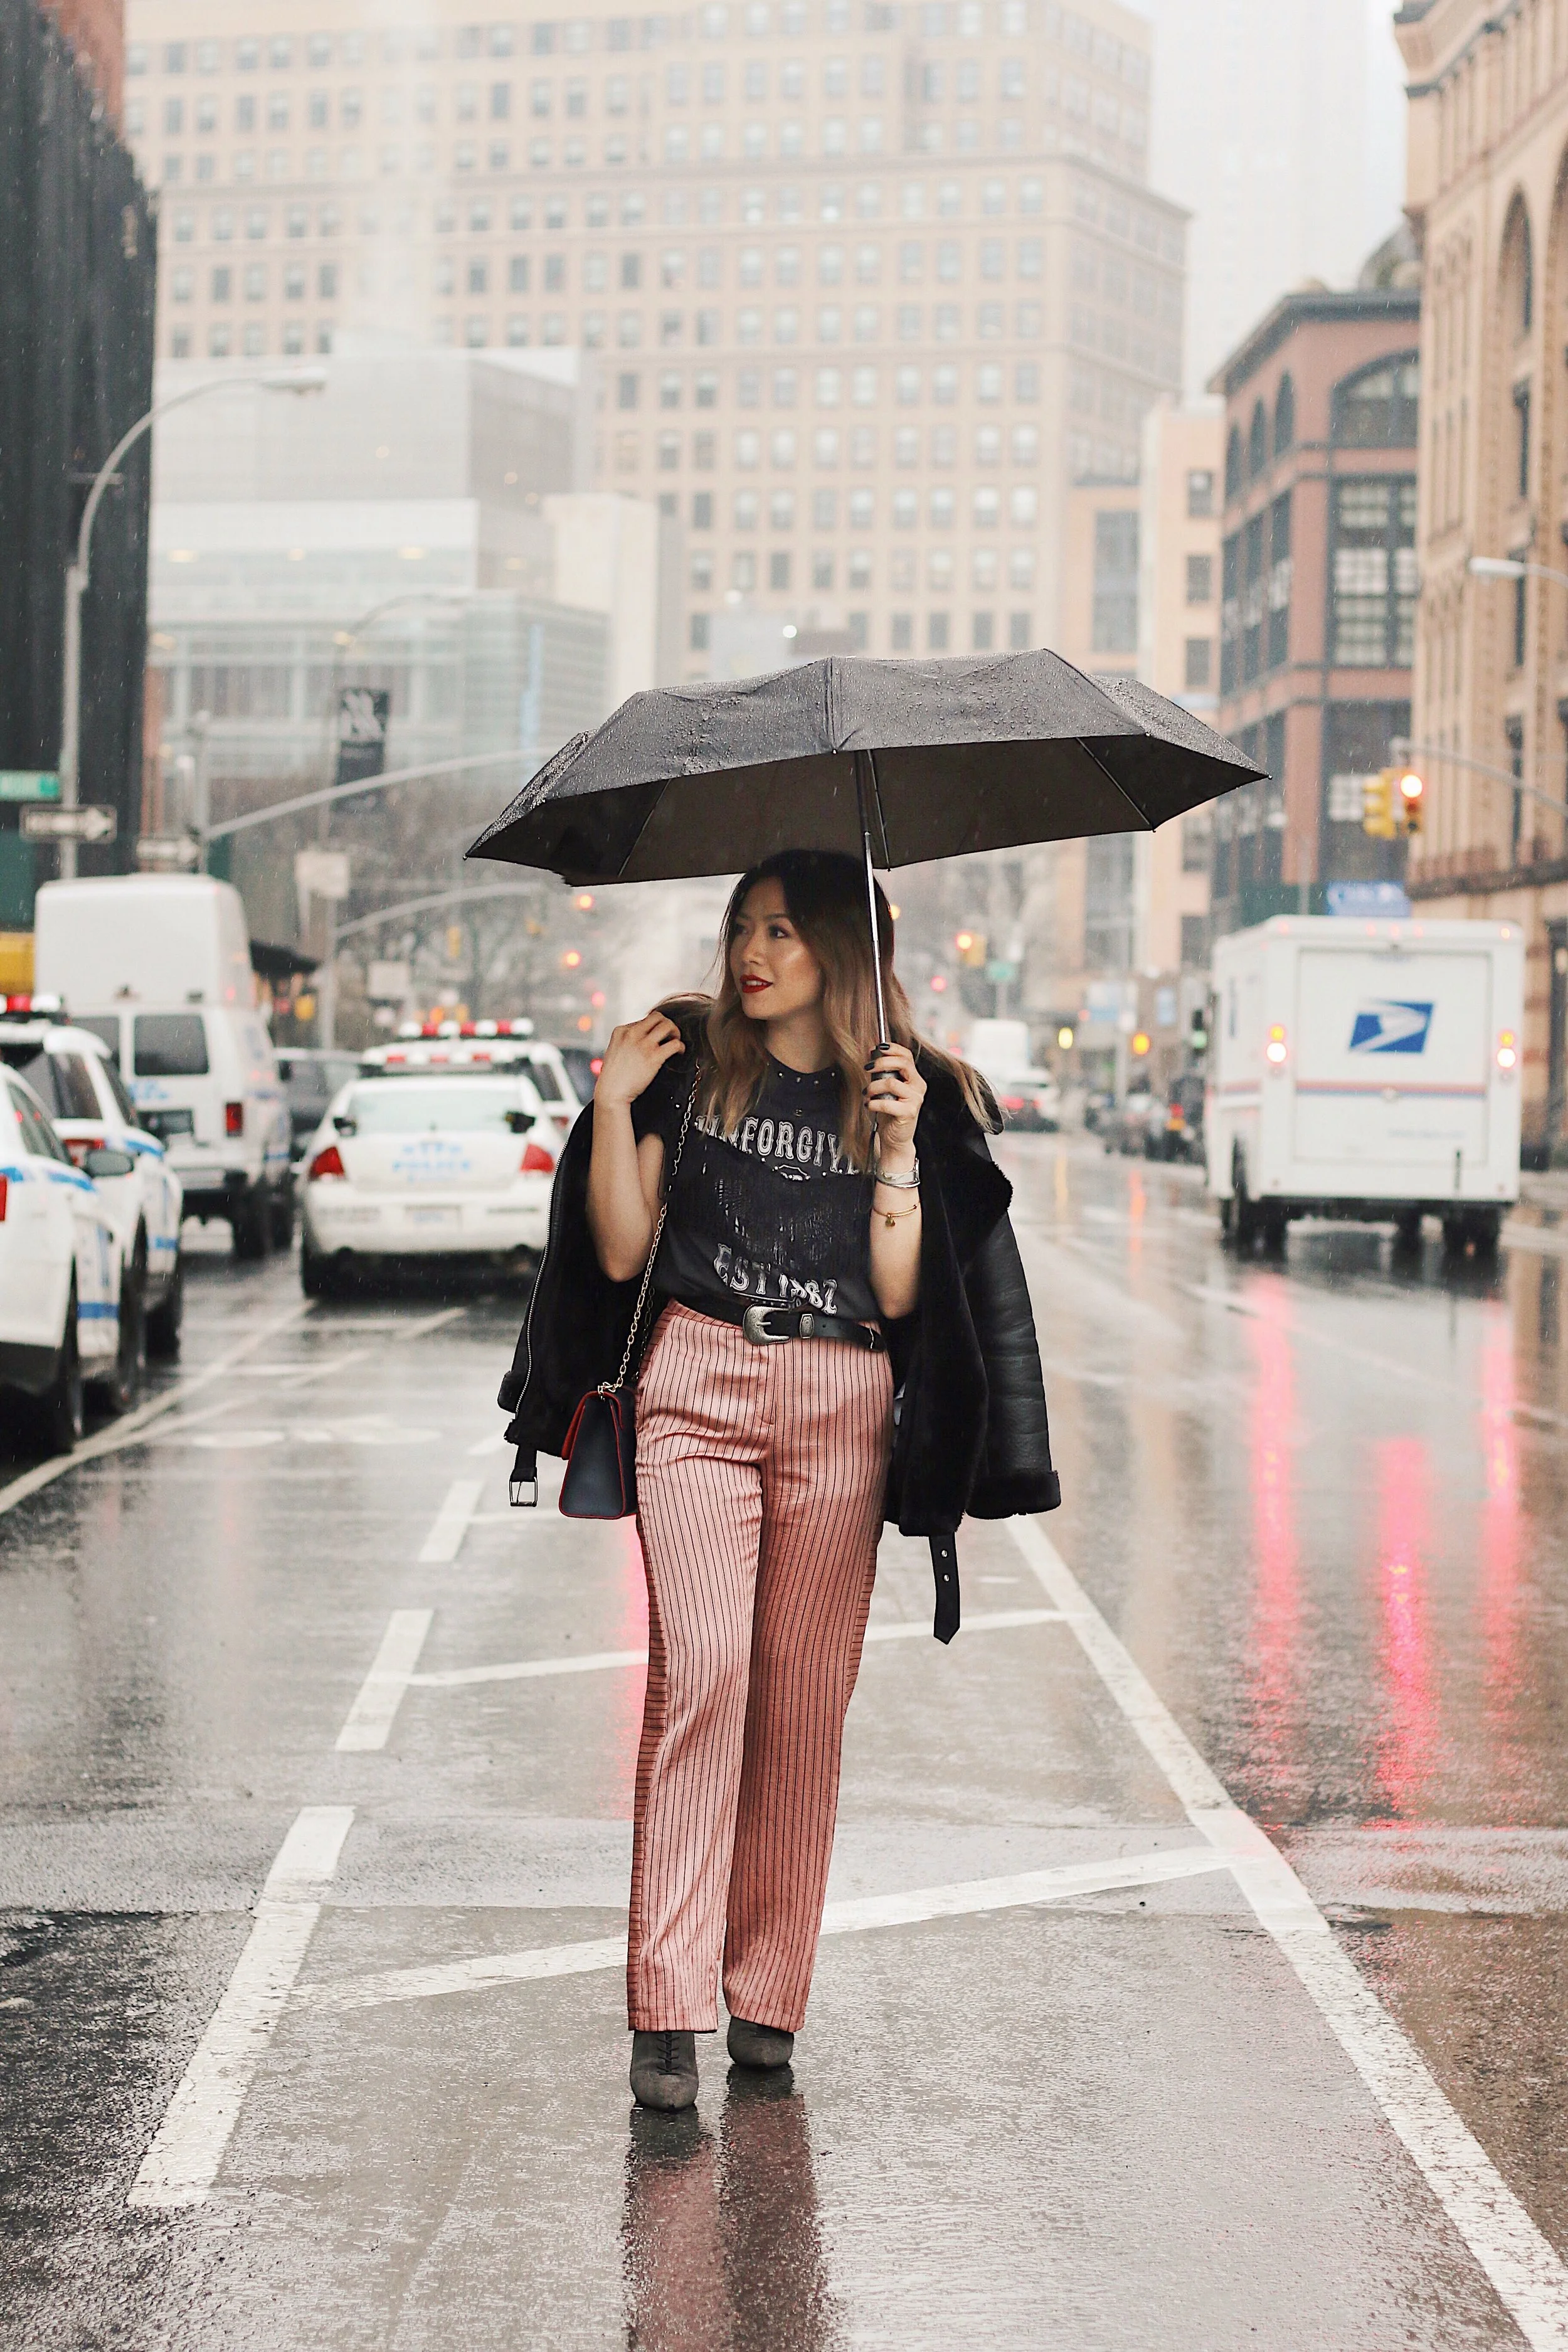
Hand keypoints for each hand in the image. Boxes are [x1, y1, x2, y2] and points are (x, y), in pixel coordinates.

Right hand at [596, 1010, 684, 1108]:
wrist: (611, 1093)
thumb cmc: (613, 1077)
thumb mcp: (615, 1051)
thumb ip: (627, 1042)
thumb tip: (643, 1039)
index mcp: (621, 1031)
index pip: (644, 1020)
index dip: (653, 1029)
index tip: (657, 1039)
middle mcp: (632, 1034)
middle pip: (658, 1017)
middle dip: (667, 1024)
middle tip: (671, 1036)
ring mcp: (643, 1044)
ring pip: (668, 1025)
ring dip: (675, 1033)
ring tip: (675, 1043)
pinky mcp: (653, 1057)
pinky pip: (675, 1044)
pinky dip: (680, 1047)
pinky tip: (679, 1053)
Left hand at [866, 1043, 924, 1163]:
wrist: (896, 1138)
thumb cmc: (890, 1113)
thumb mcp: (887, 1090)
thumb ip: (884, 1074)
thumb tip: (872, 1055)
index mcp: (914, 1078)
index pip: (907, 1056)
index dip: (892, 1049)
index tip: (877, 1048)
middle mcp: (918, 1087)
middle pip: (902, 1063)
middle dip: (881, 1062)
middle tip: (867, 1067)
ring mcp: (915, 1099)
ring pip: (891, 1082)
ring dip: (873, 1086)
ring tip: (867, 1093)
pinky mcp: (909, 1112)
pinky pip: (887, 1102)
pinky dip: (874, 1103)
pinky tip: (869, 1105)